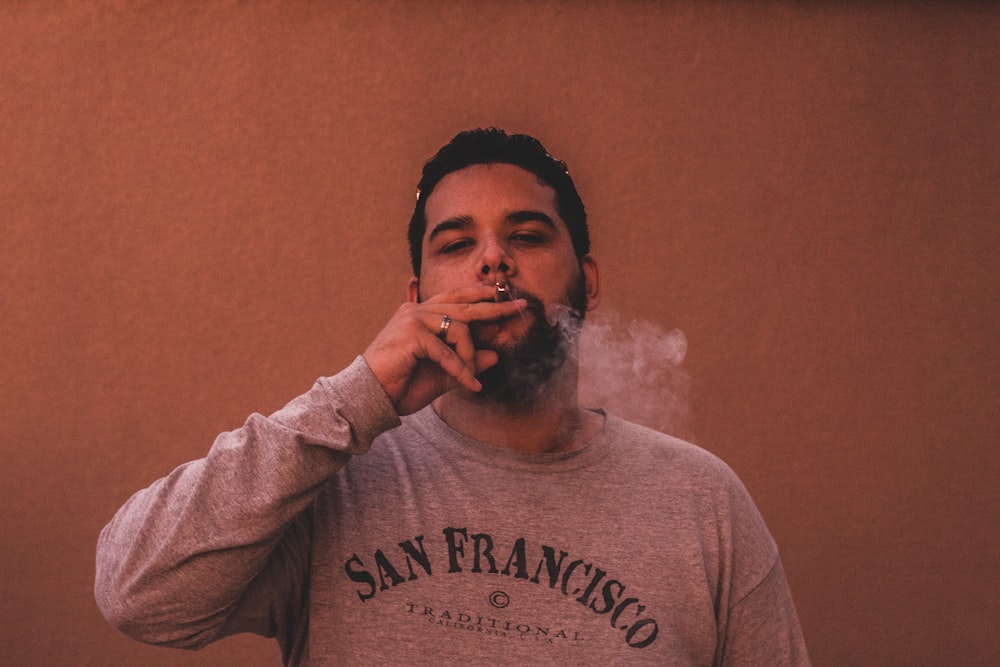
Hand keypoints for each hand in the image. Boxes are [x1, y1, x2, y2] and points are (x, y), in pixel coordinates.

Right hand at [363, 286, 526, 414]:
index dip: (482, 296)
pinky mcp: (411, 333)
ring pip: (460, 329)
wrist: (370, 397)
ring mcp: (413, 318)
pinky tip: (470, 386)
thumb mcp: (443, 375)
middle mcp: (417, 310)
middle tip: (520, 307)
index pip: (457, 298)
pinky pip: (449, 351)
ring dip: (470, 358)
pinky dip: (461, 371)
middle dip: (496, 307)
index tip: (506, 297)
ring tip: (470, 379)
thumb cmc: (401, 385)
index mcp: (420, 313)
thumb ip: (467, 364)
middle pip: (465, 305)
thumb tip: (496, 356)